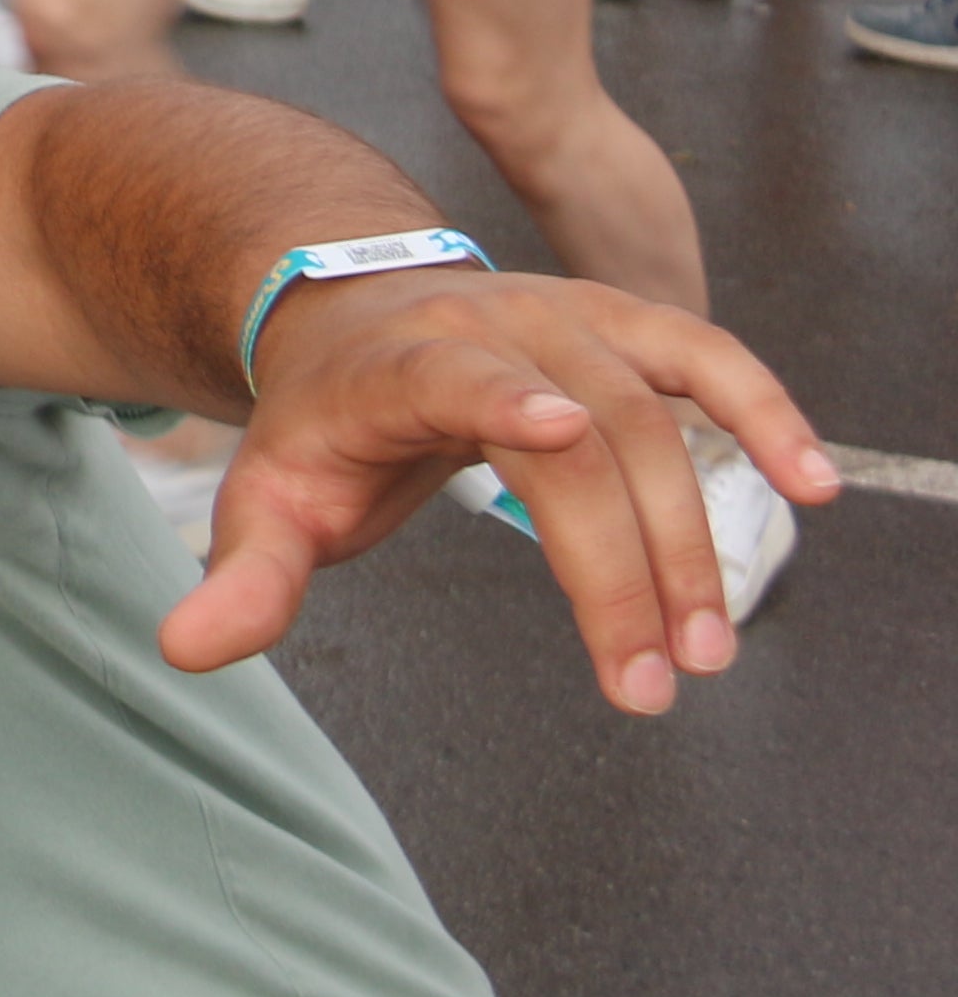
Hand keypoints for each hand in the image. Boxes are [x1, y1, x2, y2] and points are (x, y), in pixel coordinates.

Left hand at [176, 260, 836, 716]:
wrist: (348, 312)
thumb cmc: (319, 427)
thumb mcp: (266, 498)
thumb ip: (246, 578)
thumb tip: (184, 650)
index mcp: (394, 366)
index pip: (451, 376)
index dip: (500, 399)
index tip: (555, 432)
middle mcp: (487, 324)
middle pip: (580, 440)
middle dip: (621, 568)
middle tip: (652, 684)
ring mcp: (562, 315)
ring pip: (654, 417)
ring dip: (694, 536)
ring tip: (708, 647)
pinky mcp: (620, 322)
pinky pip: (707, 359)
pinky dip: (766, 412)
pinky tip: (812, 484)